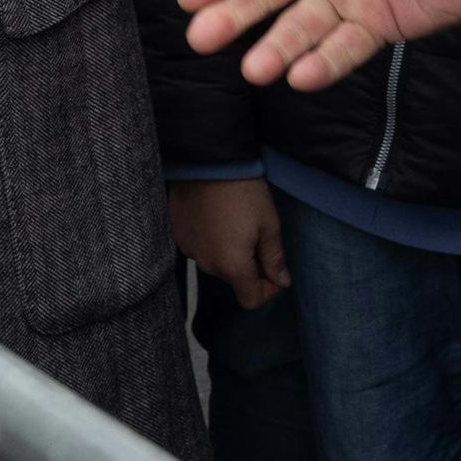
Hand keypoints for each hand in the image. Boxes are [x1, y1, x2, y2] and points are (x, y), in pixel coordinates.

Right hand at [168, 178, 293, 310]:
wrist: (208, 160)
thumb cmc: (243, 191)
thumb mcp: (269, 224)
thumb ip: (274, 258)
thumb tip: (282, 282)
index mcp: (233, 266)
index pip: (251, 300)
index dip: (267, 290)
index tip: (274, 270)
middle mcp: (207, 264)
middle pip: (233, 279)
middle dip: (248, 265)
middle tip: (256, 234)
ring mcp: (189, 250)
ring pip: (215, 262)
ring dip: (227, 251)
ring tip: (234, 221)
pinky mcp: (178, 234)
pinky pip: (199, 247)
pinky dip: (209, 239)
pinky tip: (216, 215)